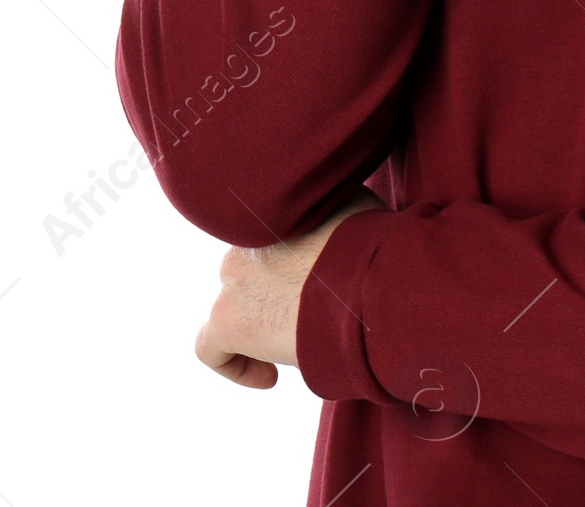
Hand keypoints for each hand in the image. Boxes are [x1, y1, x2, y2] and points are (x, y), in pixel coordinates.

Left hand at [193, 189, 389, 388]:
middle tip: (310, 314)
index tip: (311, 283)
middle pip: (252, 273)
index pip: (268, 237)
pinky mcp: (227, 320)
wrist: (366, 280)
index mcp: (273, 209)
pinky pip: (212, 348)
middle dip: (276, 294)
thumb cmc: (372, 245)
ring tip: (298, 346)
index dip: (289, 264)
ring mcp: (235, 277)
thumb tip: (340, 219)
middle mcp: (246, 239)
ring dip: (262, 327)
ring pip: (236, 306)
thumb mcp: (354, 206)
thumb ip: (333, 210)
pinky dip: (237, 365)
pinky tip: (270, 377)